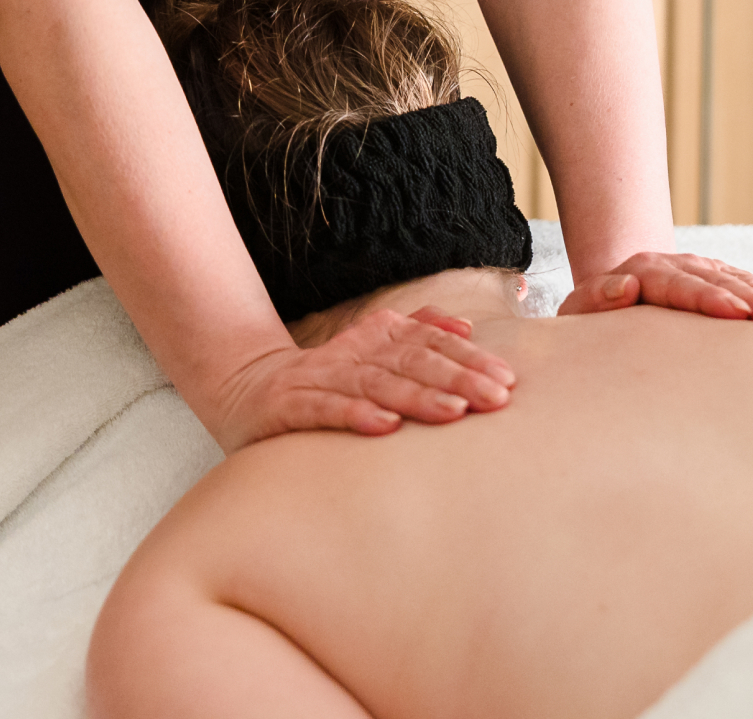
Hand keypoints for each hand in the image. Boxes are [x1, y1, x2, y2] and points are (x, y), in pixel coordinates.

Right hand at [212, 306, 514, 451]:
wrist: (245, 391)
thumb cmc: (326, 381)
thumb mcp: (373, 354)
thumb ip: (416, 335)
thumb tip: (462, 327)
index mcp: (375, 337)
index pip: (429, 343)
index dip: (469, 360)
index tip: (508, 380)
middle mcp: (350, 352)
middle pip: (410, 361)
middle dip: (457, 378)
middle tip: (496, 398)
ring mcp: (318, 377)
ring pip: (375, 383)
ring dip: (417, 396)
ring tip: (454, 411)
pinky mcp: (287, 406)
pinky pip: (325, 409)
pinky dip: (356, 414)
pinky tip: (385, 425)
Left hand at [557, 251, 752, 324]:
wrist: (608, 292)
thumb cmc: (590, 316)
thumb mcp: (580, 310)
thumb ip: (596, 298)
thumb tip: (624, 286)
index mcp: (643, 272)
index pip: (681, 286)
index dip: (710, 300)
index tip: (737, 315)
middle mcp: (678, 266)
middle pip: (721, 282)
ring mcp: (702, 270)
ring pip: (744, 283)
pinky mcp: (720, 281)